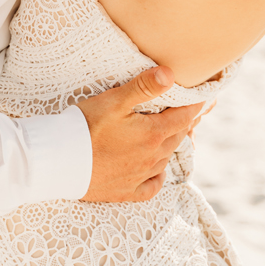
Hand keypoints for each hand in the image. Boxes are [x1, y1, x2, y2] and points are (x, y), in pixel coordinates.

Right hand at [77, 67, 202, 202]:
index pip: (183, 118)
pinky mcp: (125, 191)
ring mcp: (139, 177)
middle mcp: (151, 158)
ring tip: (171, 134)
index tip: (204, 98)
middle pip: (176, 138)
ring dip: (170, 146)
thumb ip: (144, 87)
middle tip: (189, 113)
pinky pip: (151, 187)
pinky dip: (157, 178)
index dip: (194, 107)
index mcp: (152, 134)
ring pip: (165, 160)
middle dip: (184, 124)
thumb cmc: (86, 126)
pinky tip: (156, 172)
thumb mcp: (115, 101)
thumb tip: (170, 74)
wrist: (60, 162)